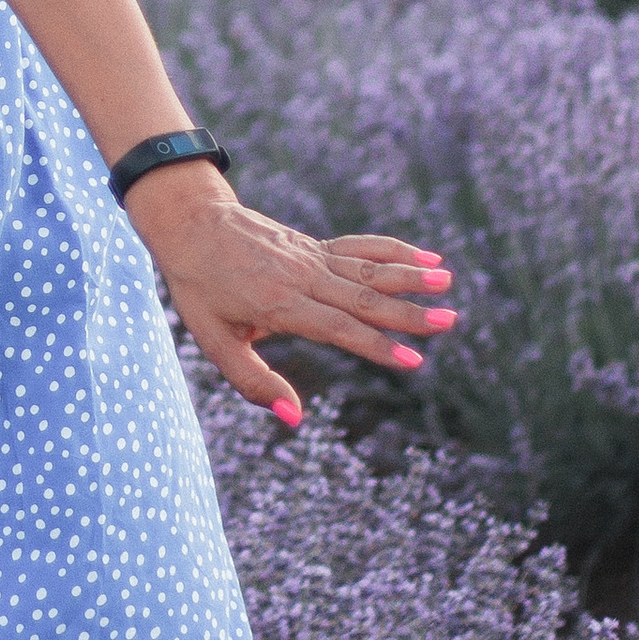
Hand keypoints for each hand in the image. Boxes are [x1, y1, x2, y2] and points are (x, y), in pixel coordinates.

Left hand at [120, 160, 454, 427]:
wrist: (189, 223)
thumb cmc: (199, 287)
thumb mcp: (213, 341)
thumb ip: (253, 381)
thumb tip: (293, 417)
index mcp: (279, 304)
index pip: (338, 328)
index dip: (377, 346)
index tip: (413, 361)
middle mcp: (301, 277)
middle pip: (362, 297)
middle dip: (408, 312)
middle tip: (449, 322)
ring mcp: (310, 257)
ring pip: (367, 268)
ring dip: (408, 276)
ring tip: (448, 281)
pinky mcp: (314, 246)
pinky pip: (359, 249)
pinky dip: (392, 250)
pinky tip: (425, 256)